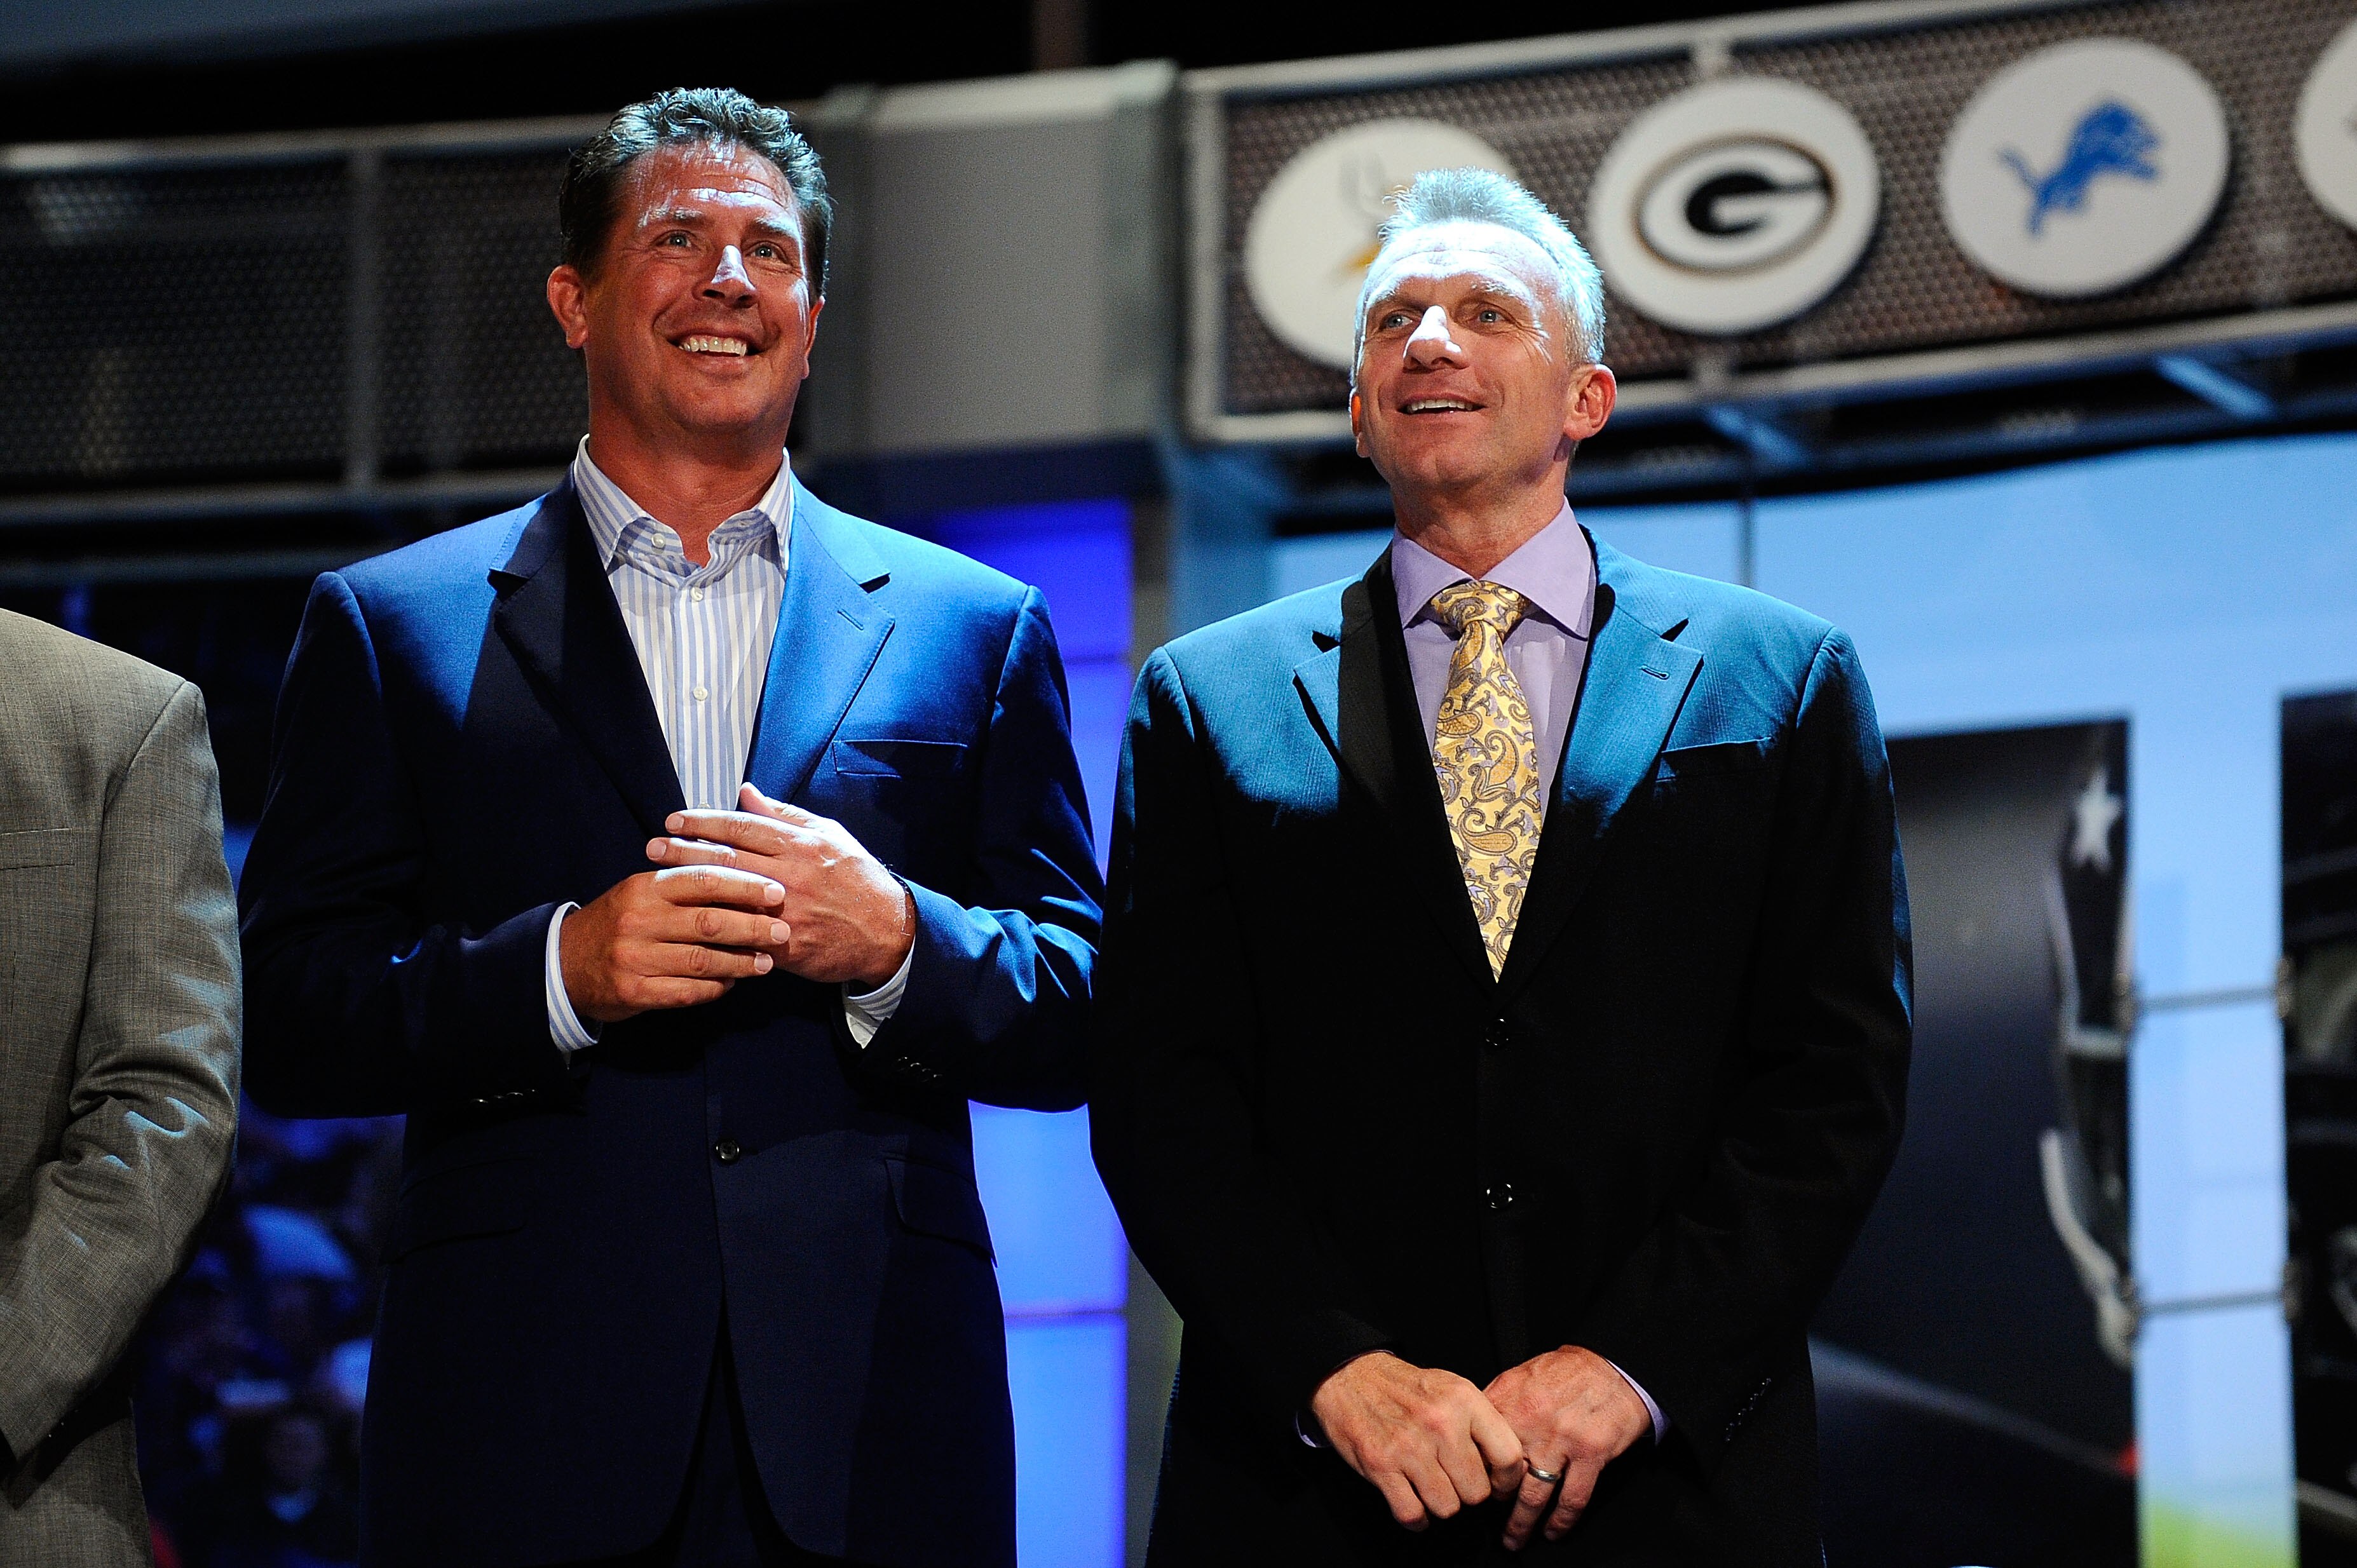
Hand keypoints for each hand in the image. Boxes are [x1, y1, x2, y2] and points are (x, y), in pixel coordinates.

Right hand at [559, 864, 786, 1023]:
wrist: (563, 964)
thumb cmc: (617, 922)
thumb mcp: (641, 891)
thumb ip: (684, 881)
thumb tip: (741, 872)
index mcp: (645, 888)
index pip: (703, 880)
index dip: (744, 885)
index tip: (777, 892)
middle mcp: (640, 920)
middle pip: (709, 921)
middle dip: (752, 927)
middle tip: (783, 930)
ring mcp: (636, 958)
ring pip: (702, 959)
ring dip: (740, 962)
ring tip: (766, 962)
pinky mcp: (634, 992)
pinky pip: (686, 991)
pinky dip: (715, 987)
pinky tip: (731, 983)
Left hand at [647, 782, 913, 989]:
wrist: (887, 931)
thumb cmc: (856, 878)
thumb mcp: (828, 836)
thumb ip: (784, 815)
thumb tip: (747, 792)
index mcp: (799, 845)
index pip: (742, 827)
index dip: (704, 822)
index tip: (674, 820)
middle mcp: (790, 875)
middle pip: (726, 859)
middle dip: (684, 851)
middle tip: (652, 847)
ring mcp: (787, 912)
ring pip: (728, 897)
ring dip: (690, 888)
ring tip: (658, 880)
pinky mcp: (786, 945)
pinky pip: (743, 936)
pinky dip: (715, 930)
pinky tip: (686, 925)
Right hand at [1309, 1351, 1523, 1532]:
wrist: (1351, 1375)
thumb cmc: (1406, 1387)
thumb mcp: (1452, 1388)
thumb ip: (1480, 1422)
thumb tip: (1504, 1466)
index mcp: (1464, 1400)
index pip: (1508, 1456)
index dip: (1506, 1480)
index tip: (1496, 1483)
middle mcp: (1440, 1423)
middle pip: (1476, 1492)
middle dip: (1467, 1493)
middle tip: (1456, 1481)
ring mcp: (1409, 1446)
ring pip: (1447, 1507)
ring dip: (1440, 1504)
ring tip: (1432, 1487)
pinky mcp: (1380, 1465)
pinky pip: (1411, 1513)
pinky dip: (1415, 1518)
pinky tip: (1414, 1502)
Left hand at [1483, 1346, 1652, 1549]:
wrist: (1612, 1366)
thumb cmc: (1565, 1371)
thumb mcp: (1519, 1376)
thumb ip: (1495, 1405)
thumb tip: (1469, 1432)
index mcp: (1509, 1402)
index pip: (1477, 1447)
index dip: (1469, 1470)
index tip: (1466, 1485)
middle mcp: (1531, 1423)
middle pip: (1501, 1475)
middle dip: (1492, 1503)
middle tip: (1485, 1518)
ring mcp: (1562, 1441)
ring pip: (1534, 1496)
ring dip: (1521, 1524)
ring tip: (1513, 1539)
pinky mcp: (1591, 1454)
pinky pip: (1573, 1499)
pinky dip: (1561, 1521)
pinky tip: (1553, 1532)